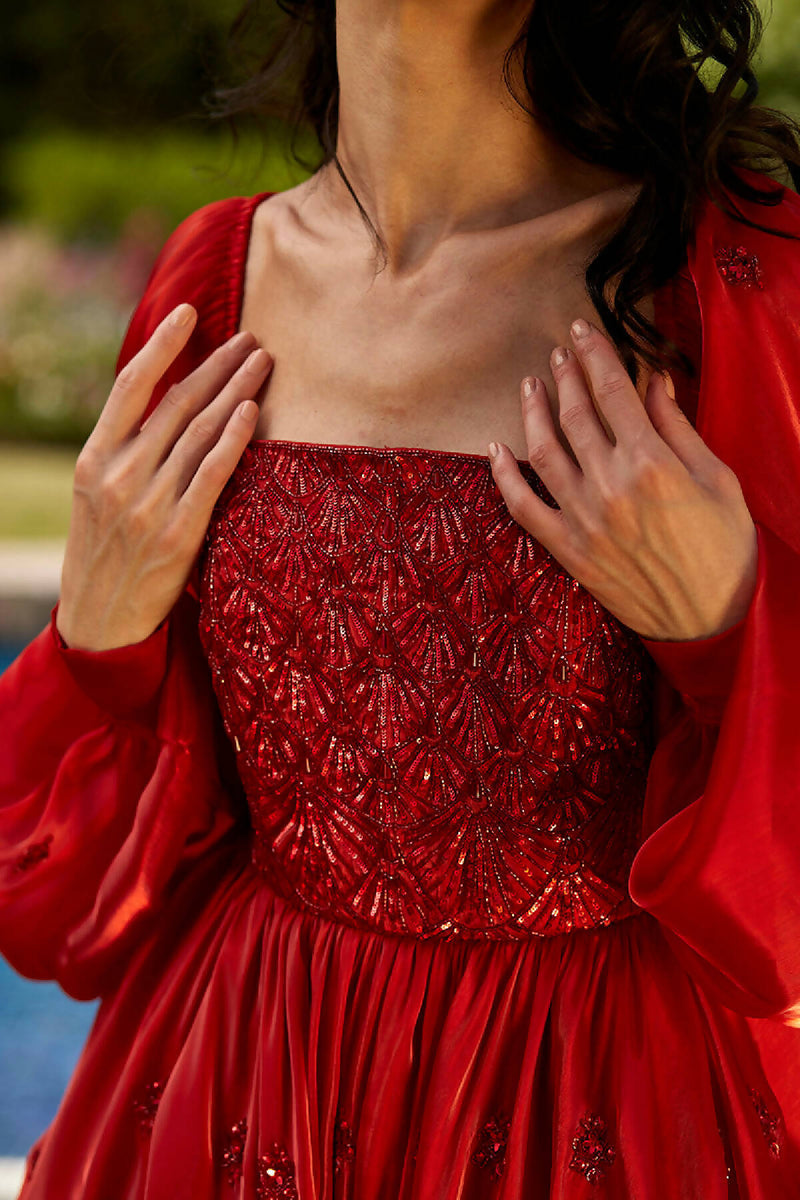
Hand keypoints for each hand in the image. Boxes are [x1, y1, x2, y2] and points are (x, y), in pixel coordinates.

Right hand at [57, 303, 272, 651]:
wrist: (99, 624)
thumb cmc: (105, 555)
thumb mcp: (97, 498)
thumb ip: (127, 455)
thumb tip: (170, 412)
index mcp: (94, 458)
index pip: (130, 386)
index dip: (162, 345)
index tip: (190, 312)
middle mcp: (118, 474)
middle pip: (177, 402)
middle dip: (219, 365)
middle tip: (253, 339)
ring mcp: (147, 504)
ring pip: (199, 431)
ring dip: (236, 391)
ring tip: (263, 363)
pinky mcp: (177, 534)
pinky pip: (211, 475)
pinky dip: (232, 439)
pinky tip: (251, 411)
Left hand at [488, 317, 757, 640]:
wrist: (712, 620)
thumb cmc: (726, 548)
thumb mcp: (717, 479)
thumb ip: (678, 428)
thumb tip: (653, 382)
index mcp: (652, 463)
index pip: (613, 391)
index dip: (594, 355)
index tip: (581, 331)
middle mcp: (610, 487)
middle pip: (575, 415)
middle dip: (564, 376)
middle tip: (558, 353)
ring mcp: (583, 520)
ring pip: (542, 452)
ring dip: (533, 413)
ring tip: (530, 386)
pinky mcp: (568, 551)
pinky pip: (523, 508)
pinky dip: (504, 476)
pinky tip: (496, 449)